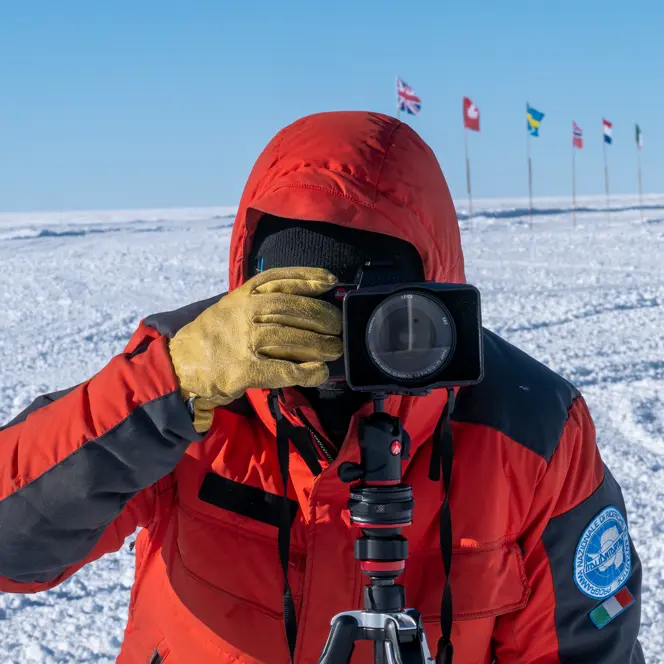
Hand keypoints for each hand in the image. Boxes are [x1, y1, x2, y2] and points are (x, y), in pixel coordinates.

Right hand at [169, 267, 342, 431]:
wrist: (180, 365)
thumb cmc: (214, 335)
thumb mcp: (231, 307)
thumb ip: (261, 302)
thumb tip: (307, 303)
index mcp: (241, 295)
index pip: (279, 279)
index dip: (308, 277)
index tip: (330, 281)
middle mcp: (243, 313)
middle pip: (291, 308)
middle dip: (321, 316)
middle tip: (337, 327)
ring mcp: (243, 341)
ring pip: (291, 338)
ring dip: (320, 345)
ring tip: (335, 348)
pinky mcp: (244, 370)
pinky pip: (284, 370)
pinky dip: (306, 372)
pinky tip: (319, 372)